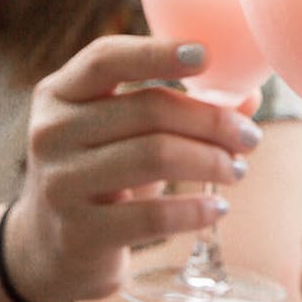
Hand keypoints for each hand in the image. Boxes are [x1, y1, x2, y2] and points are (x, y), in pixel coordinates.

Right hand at [3, 36, 263, 301]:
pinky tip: (217, 207)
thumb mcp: (125, 133)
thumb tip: (249, 96)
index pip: (106, 57)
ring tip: (237, 169)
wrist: (53, 249)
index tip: (206, 55)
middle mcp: (52, 131)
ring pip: (153, 156)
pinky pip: (150, 216)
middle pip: (148, 109)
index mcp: (60, 92)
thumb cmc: (103, 174)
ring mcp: (59, 182)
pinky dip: (194, 210)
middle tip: (249, 136)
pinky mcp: (77, 233)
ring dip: (209, 160)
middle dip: (211, 121)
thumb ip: (180, 107)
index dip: (157, 53)